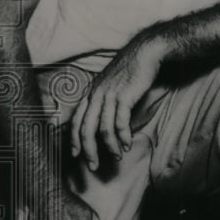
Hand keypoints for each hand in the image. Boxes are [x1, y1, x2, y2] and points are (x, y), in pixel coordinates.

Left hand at [70, 36, 163, 169]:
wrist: (145, 53)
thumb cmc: (130, 69)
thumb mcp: (110, 83)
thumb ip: (103, 99)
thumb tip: (101, 117)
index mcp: (91, 93)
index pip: (76, 121)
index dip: (74, 140)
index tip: (76, 155)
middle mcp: (96, 95)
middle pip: (86, 129)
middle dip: (88, 151)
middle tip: (93, 166)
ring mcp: (109, 96)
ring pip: (103, 129)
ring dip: (110, 146)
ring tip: (117, 156)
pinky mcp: (124, 97)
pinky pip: (120, 123)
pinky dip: (123, 137)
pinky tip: (127, 144)